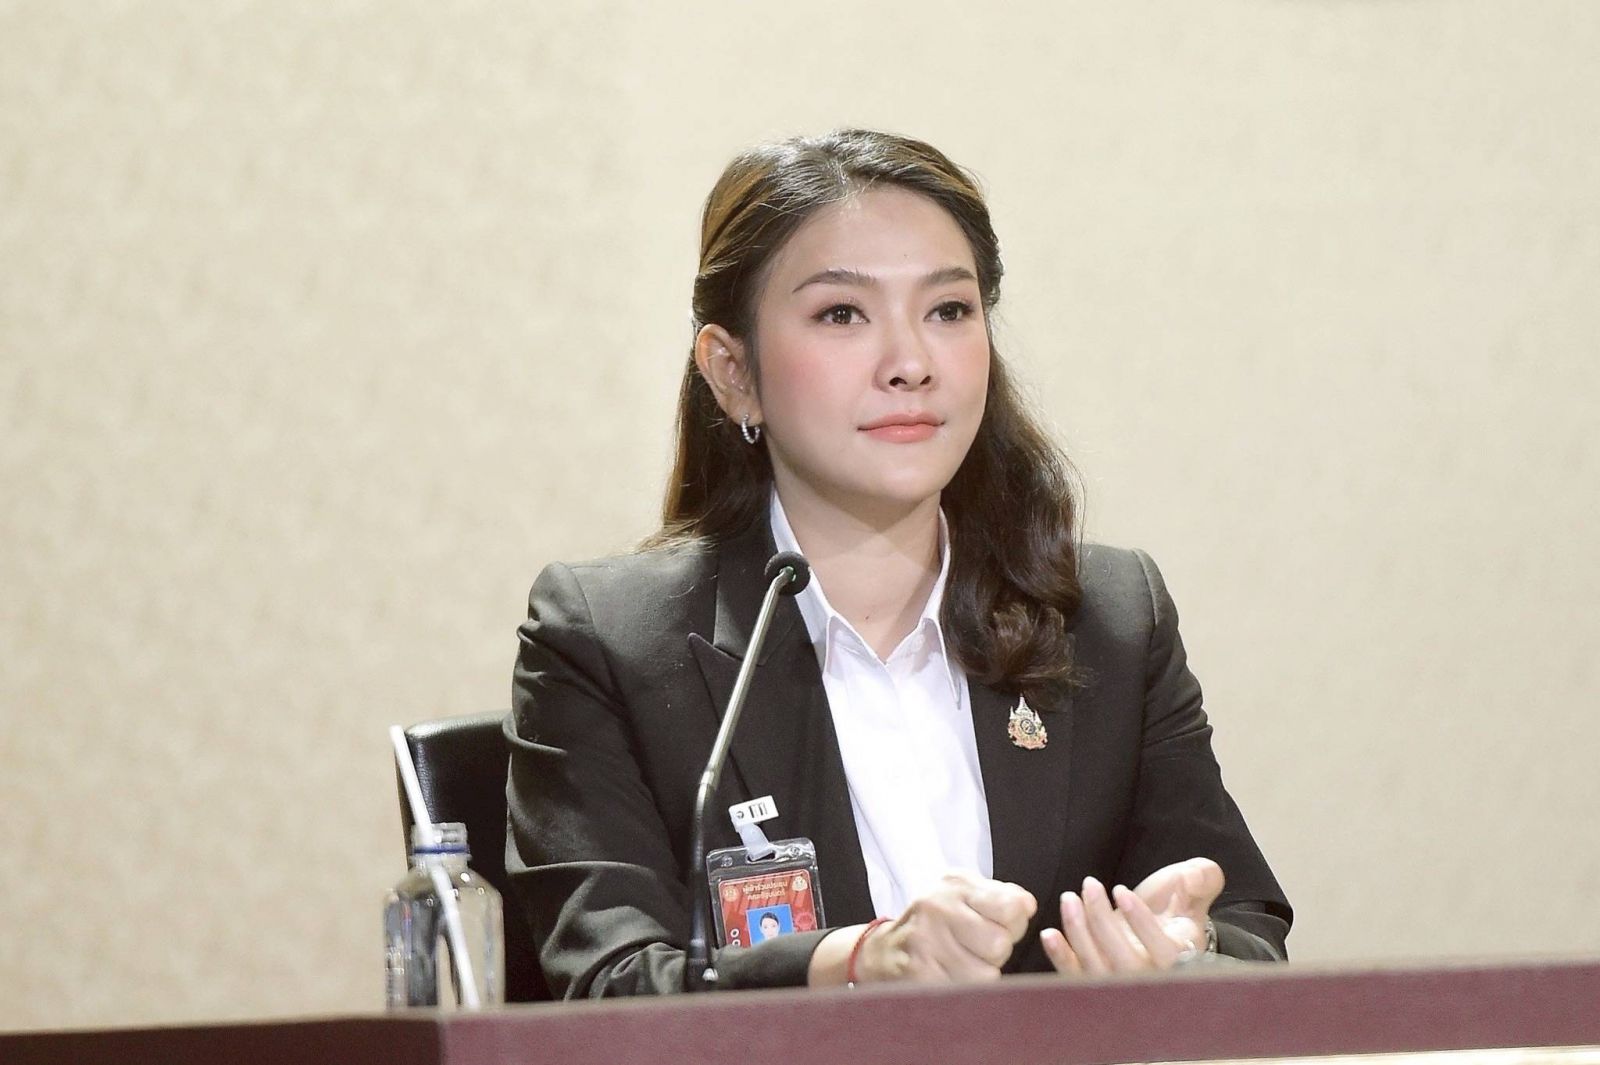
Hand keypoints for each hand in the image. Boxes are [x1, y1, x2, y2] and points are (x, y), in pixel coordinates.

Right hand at [855, 871, 1036, 983]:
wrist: (883, 951)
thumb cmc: (934, 921)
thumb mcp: (963, 893)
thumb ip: (1001, 895)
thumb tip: (1027, 906)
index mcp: (955, 884)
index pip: (1013, 908)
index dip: (1015, 923)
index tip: (1001, 924)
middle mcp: (937, 908)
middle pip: (1000, 944)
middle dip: (997, 953)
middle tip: (977, 948)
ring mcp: (925, 942)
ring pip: (987, 975)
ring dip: (981, 974)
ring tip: (963, 962)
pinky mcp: (919, 974)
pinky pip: (966, 992)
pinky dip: (965, 990)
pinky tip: (949, 976)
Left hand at [1041, 857, 1223, 975]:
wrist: (1156, 924)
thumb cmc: (1176, 904)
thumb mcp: (1195, 885)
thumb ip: (1203, 877)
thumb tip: (1191, 878)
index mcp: (1182, 959)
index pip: (1165, 953)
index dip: (1142, 923)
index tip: (1121, 891)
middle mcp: (1152, 980)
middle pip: (1125, 963)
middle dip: (1103, 922)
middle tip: (1090, 884)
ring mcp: (1121, 986)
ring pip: (1097, 971)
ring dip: (1079, 933)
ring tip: (1069, 898)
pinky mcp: (1094, 983)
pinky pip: (1075, 979)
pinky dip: (1060, 959)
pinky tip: (1049, 933)